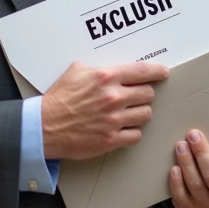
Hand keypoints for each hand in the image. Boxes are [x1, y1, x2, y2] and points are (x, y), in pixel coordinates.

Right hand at [41, 61, 168, 160]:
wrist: (45, 126)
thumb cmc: (58, 99)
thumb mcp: (75, 71)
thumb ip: (98, 68)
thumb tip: (114, 69)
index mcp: (105, 77)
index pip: (141, 71)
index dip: (157, 71)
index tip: (163, 72)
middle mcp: (112, 98)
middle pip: (148, 94)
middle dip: (143, 94)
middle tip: (135, 96)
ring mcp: (113, 120)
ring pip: (145, 114)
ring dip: (138, 112)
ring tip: (127, 112)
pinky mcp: (111, 140)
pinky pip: (136, 135)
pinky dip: (132, 131)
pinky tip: (122, 127)